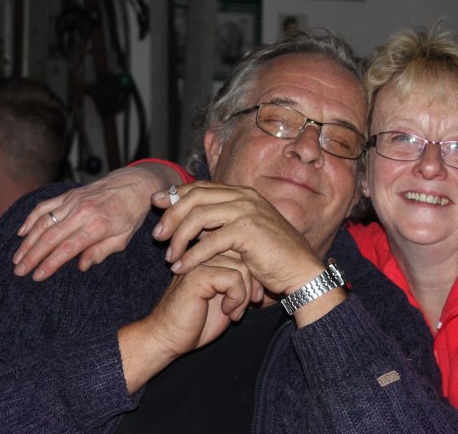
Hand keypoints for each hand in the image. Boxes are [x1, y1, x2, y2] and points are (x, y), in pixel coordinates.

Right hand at [13, 164, 180, 279]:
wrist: (133, 184)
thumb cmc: (130, 214)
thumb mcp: (124, 238)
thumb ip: (101, 252)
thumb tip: (82, 266)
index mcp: (98, 225)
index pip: (68, 248)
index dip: (50, 263)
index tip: (37, 276)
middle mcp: (83, 212)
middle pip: (51, 236)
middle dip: (32, 256)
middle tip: (19, 271)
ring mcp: (73, 201)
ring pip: (44, 222)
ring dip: (28, 241)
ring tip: (17, 258)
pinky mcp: (68, 194)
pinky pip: (45, 206)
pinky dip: (31, 218)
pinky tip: (21, 232)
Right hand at [117, 253, 253, 392]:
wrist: (167, 339)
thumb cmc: (196, 323)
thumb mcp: (225, 299)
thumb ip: (238, 282)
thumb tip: (263, 273)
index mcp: (207, 256)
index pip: (242, 251)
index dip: (253, 275)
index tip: (254, 298)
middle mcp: (202, 255)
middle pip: (244, 257)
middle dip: (252, 284)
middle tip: (248, 306)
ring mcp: (198, 263)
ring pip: (241, 267)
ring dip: (244, 294)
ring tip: (234, 311)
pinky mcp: (197, 276)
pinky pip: (232, 278)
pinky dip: (237, 298)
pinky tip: (227, 312)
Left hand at [151, 182, 328, 298]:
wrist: (301, 271)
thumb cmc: (271, 256)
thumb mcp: (243, 233)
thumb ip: (221, 223)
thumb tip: (192, 222)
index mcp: (242, 193)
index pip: (202, 186)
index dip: (176, 194)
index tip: (156, 203)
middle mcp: (244, 197)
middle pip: (196, 197)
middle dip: (171, 215)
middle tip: (158, 236)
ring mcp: (247, 211)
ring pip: (199, 216)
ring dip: (179, 237)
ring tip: (169, 256)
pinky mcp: (248, 231)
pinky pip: (210, 241)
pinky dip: (192, 255)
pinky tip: (181, 268)